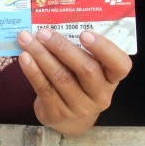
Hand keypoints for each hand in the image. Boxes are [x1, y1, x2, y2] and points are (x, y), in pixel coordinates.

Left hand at [17, 28, 131, 133]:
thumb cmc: (80, 84)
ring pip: (61, 77)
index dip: (104, 49)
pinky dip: (33, 71)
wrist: (69, 120)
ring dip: (41, 55)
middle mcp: (100, 95)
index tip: (84, 34)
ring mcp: (80, 107)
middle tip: (43, 33)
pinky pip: (44, 88)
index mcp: (112, 79)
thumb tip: (55, 26)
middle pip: (86, 69)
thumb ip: (81, 52)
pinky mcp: (58, 113)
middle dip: (62, 47)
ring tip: (27, 40)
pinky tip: (24, 57)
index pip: (120, 65)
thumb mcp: (89, 70)